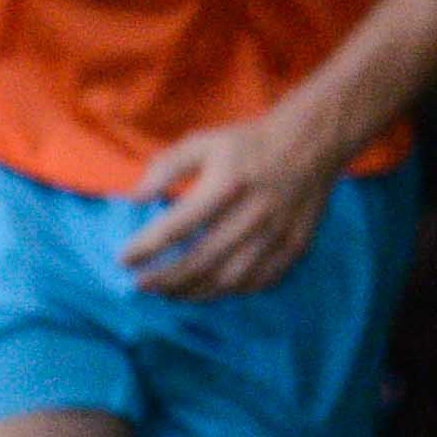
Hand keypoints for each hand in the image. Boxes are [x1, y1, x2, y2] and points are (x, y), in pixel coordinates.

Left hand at [118, 97, 356, 297]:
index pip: (177, 225)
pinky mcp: (294, 247)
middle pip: (202, 260)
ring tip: (169, 294)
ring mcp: (277, 235)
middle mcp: (253, 213)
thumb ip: (165, 168)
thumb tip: (136, 199)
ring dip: (194, 292)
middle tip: (140, 285)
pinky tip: (209, 289)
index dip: (146, 247)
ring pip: (230, 279)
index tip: (124, 259)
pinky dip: (230, 292)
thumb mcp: (202, 142)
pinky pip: (259, 281)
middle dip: (166, 279)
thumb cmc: (248, 143)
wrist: (312, 144)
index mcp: (227, 184)